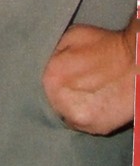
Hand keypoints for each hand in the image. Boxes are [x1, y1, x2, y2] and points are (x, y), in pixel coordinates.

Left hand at [42, 20, 137, 134]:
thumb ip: (50, 53)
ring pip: (65, 116)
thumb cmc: (105, 46)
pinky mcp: (97, 128)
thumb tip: (35, 61)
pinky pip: (83, 126)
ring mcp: (79, 117)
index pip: (35, 87)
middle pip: (49, 104)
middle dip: (57, 97)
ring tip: (86, 96)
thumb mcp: (69, 38)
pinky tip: (96, 104)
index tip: (56, 80)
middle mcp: (59, 101)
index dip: (45, 84)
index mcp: (49, 77)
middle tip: (73, 88)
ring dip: (71, 109)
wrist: (137, 61)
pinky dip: (87, 117)